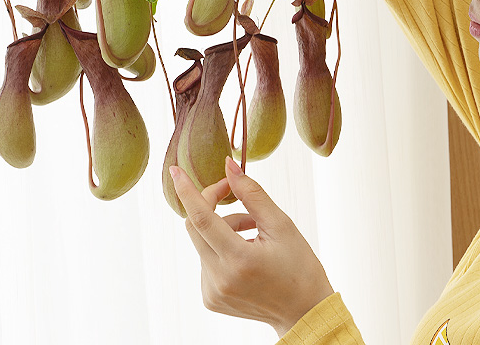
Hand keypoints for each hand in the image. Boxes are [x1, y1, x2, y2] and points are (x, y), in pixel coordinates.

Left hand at [170, 156, 333, 337]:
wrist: (304, 313)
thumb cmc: (299, 268)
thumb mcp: (281, 225)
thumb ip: (251, 193)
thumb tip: (229, 167)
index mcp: (239, 260)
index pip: (201, 219)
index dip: (187, 192)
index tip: (175, 170)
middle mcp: (220, 278)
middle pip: (195, 226)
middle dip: (210, 203)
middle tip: (232, 193)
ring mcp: (212, 291)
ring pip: (202, 240)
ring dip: (221, 227)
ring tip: (252, 233)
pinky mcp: (210, 298)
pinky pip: (205, 259)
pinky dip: (220, 247)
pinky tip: (245, 253)